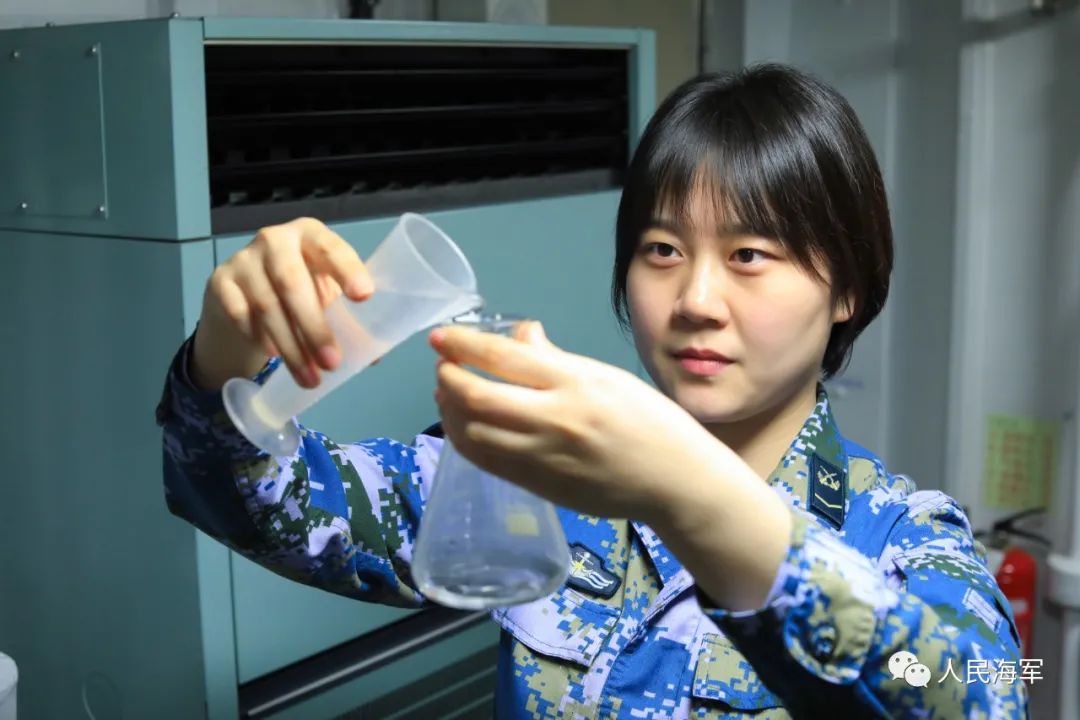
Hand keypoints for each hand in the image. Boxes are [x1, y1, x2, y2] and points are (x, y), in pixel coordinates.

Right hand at [192, 217, 373, 390]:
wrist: (244, 294)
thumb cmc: (300, 291)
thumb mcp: (325, 295)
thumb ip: (347, 318)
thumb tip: (372, 357)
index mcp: (311, 235)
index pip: (330, 247)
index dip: (347, 270)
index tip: (364, 296)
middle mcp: (275, 239)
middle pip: (293, 283)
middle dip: (314, 328)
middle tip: (332, 364)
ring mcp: (243, 259)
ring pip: (267, 306)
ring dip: (291, 348)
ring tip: (309, 378)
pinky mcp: (220, 281)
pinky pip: (240, 314)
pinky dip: (259, 338)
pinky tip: (275, 356)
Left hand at [429, 321, 744, 524]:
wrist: (675, 482)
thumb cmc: (650, 421)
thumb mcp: (607, 377)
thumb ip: (556, 359)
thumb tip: (520, 335)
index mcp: (576, 383)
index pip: (504, 357)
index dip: (463, 344)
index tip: (441, 336)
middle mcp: (555, 419)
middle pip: (478, 396)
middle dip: (448, 377)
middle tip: (443, 366)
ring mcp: (544, 457)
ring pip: (474, 432)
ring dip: (451, 410)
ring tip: (448, 394)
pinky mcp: (539, 486)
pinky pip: (487, 461)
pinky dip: (466, 439)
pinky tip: (465, 425)